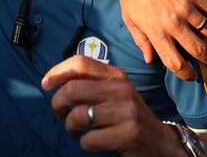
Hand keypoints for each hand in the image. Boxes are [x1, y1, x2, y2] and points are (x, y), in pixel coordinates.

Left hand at [42, 56, 177, 156]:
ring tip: (75, 130)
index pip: (80, 63)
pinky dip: (84, 143)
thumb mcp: (115, 92)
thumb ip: (92, 83)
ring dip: (69, 127)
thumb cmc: (128, 116)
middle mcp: (121, 89)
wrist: (161, 142)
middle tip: (60, 113)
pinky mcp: (128, 134)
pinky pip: (88, 139)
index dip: (57, 72)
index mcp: (116, 75)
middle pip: (72, 90)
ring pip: (77, 116)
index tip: (45, 84)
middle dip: (57, 104)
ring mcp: (126, 112)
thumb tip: (54, 80)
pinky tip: (93, 142)